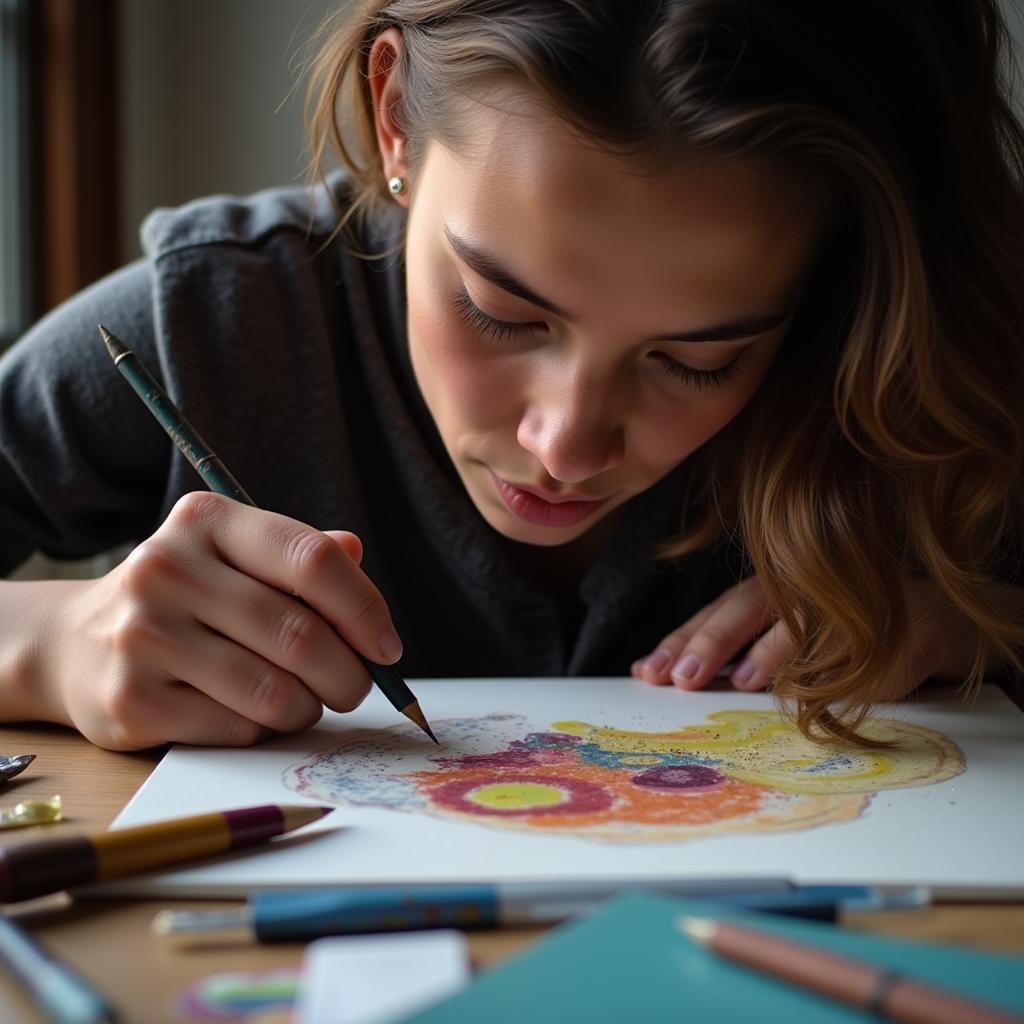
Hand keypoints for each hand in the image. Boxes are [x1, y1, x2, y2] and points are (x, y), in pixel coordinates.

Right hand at [42, 492, 399, 749]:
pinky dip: (265, 729)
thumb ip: (299, 554)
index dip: (365, 608)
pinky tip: (254, 714)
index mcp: (207, 521)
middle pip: (301, 633)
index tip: (388, 647)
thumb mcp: (236, 557)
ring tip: (306, 701)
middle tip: (357, 688)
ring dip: (310, 706)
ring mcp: (143, 636)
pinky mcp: (130, 700)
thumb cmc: (186, 598)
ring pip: (275, 690)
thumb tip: (357, 552)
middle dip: (350, 674)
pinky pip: (237, 727)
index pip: (312, 560)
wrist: (75, 643)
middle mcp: (167, 569)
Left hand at [631, 575, 1014, 694]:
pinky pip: (878, 649)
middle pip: (751, 604)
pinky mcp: (912, 628)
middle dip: (713, 640)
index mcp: (776, 592)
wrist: (947, 626)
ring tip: (746, 682)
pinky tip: (826, 694)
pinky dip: (850, 669)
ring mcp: (864, 603)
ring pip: (813, 620)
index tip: (648, 673)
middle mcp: (812, 588)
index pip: (718, 612)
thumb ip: (741, 657)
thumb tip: (681, 679)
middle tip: (683, 678)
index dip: (682, 640)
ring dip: (777, 649)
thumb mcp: (792, 645)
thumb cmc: (851, 638)